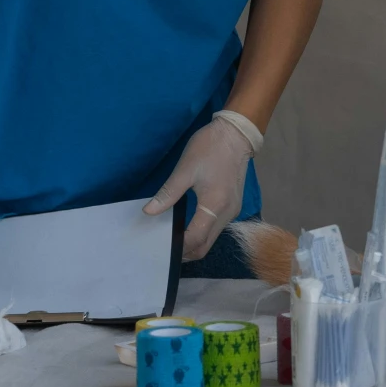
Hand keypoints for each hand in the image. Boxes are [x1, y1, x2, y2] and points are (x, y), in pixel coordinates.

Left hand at [146, 111, 261, 261]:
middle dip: (186, 252)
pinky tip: (189, 227)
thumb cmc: (210, 148)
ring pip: (212, 238)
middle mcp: (227, 213)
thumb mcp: (185, 169)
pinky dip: (202, 234)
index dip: (179, 247)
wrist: (236, 133)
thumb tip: (149, 212)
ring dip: (194, 244)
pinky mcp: (234, 205)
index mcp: (214, 205)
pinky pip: (217, 228)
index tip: (161, 247)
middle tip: (165, 250)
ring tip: (174, 239)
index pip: (195, 239)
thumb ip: (168, 194)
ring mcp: (233, 211)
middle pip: (206, 246)